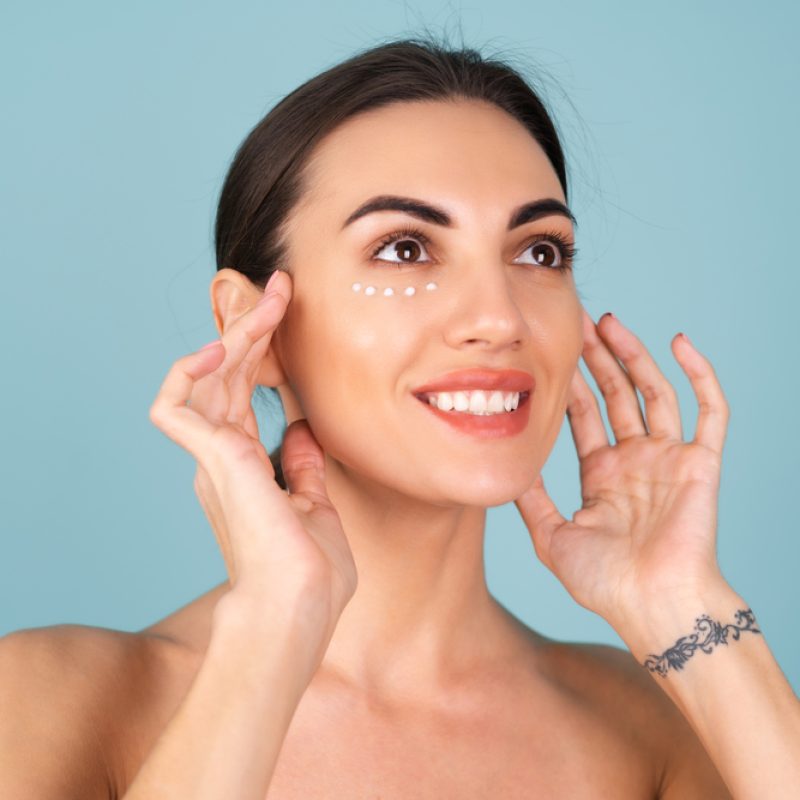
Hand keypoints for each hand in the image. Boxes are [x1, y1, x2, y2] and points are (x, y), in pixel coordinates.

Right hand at [148, 270, 356, 652]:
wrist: (300, 608)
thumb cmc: (309, 573)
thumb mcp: (314, 504)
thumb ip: (301, 465)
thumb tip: (302, 429)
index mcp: (243, 467)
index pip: (241, 393)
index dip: (259, 351)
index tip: (287, 314)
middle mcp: (221, 458)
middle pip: (223, 375)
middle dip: (250, 328)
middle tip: (279, 288)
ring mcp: (212, 459)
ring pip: (203, 378)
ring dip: (231, 336)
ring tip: (264, 303)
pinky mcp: (211, 461)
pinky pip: (173, 406)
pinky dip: (186, 372)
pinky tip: (219, 346)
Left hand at [514, 308, 729, 630]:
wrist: (653, 606)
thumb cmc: (606, 583)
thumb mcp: (552, 536)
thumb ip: (532, 499)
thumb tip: (508, 465)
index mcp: (602, 475)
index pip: (584, 416)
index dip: (569, 383)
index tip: (551, 351)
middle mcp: (635, 461)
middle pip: (616, 395)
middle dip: (597, 358)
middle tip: (579, 320)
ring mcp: (669, 458)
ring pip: (654, 392)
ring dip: (635, 356)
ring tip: (611, 323)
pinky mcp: (701, 462)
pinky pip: (708, 411)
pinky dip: (699, 375)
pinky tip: (678, 342)